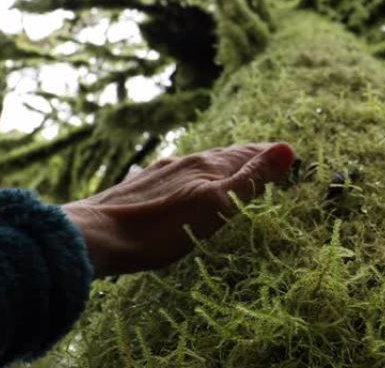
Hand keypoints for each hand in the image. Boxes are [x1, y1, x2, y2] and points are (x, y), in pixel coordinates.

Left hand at [62, 142, 294, 276]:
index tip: (286, 152)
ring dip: (219, 164)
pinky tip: (175, 176)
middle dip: (247, 156)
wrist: (96, 235)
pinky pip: (173, 173)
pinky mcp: (140, 187)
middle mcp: (184, 162)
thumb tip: (287, 149)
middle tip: (265, 156)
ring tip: (230, 167)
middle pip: (223, 155)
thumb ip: (250, 180)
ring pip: (198, 163)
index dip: (267, 154)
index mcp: (206, 166)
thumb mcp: (215, 207)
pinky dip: (188, 173)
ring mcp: (160, 173)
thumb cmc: (160, 228)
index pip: (246, 154)